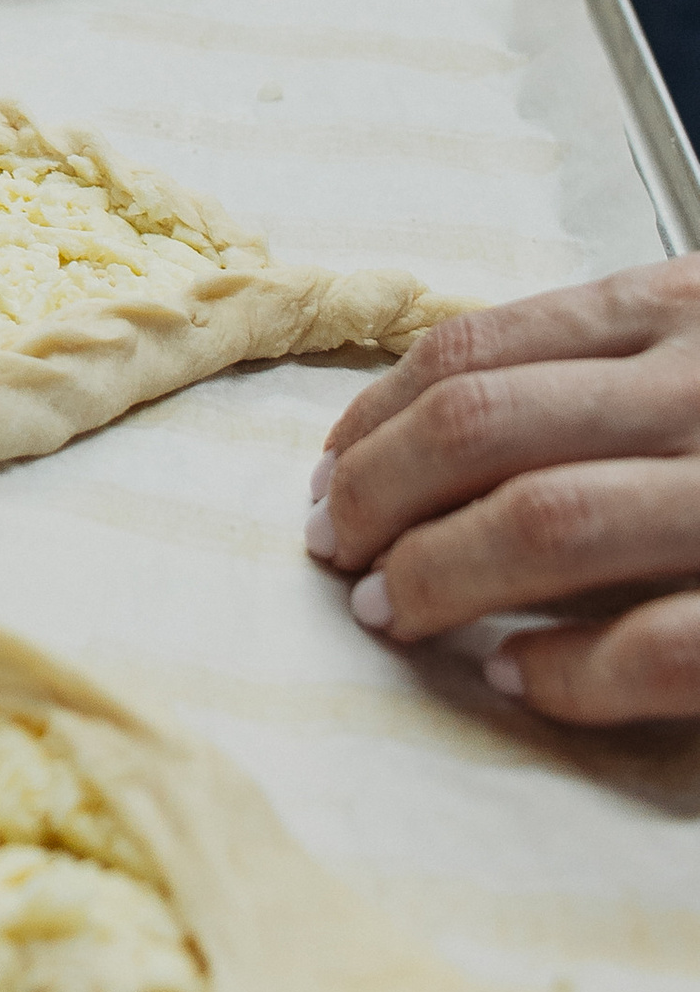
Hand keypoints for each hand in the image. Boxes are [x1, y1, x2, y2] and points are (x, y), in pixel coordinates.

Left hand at [314, 265, 699, 721]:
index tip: (326, 478)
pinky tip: (519, 682)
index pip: (472, 347)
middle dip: (378, 496)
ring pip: (544, 522)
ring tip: (389, 616)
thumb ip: (608, 366)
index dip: (373, 417)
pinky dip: (564, 670)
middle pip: (479, 426)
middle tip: (333, 554)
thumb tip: (423, 427)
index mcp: (678, 309)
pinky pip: (654, 644)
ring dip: (439, 578)